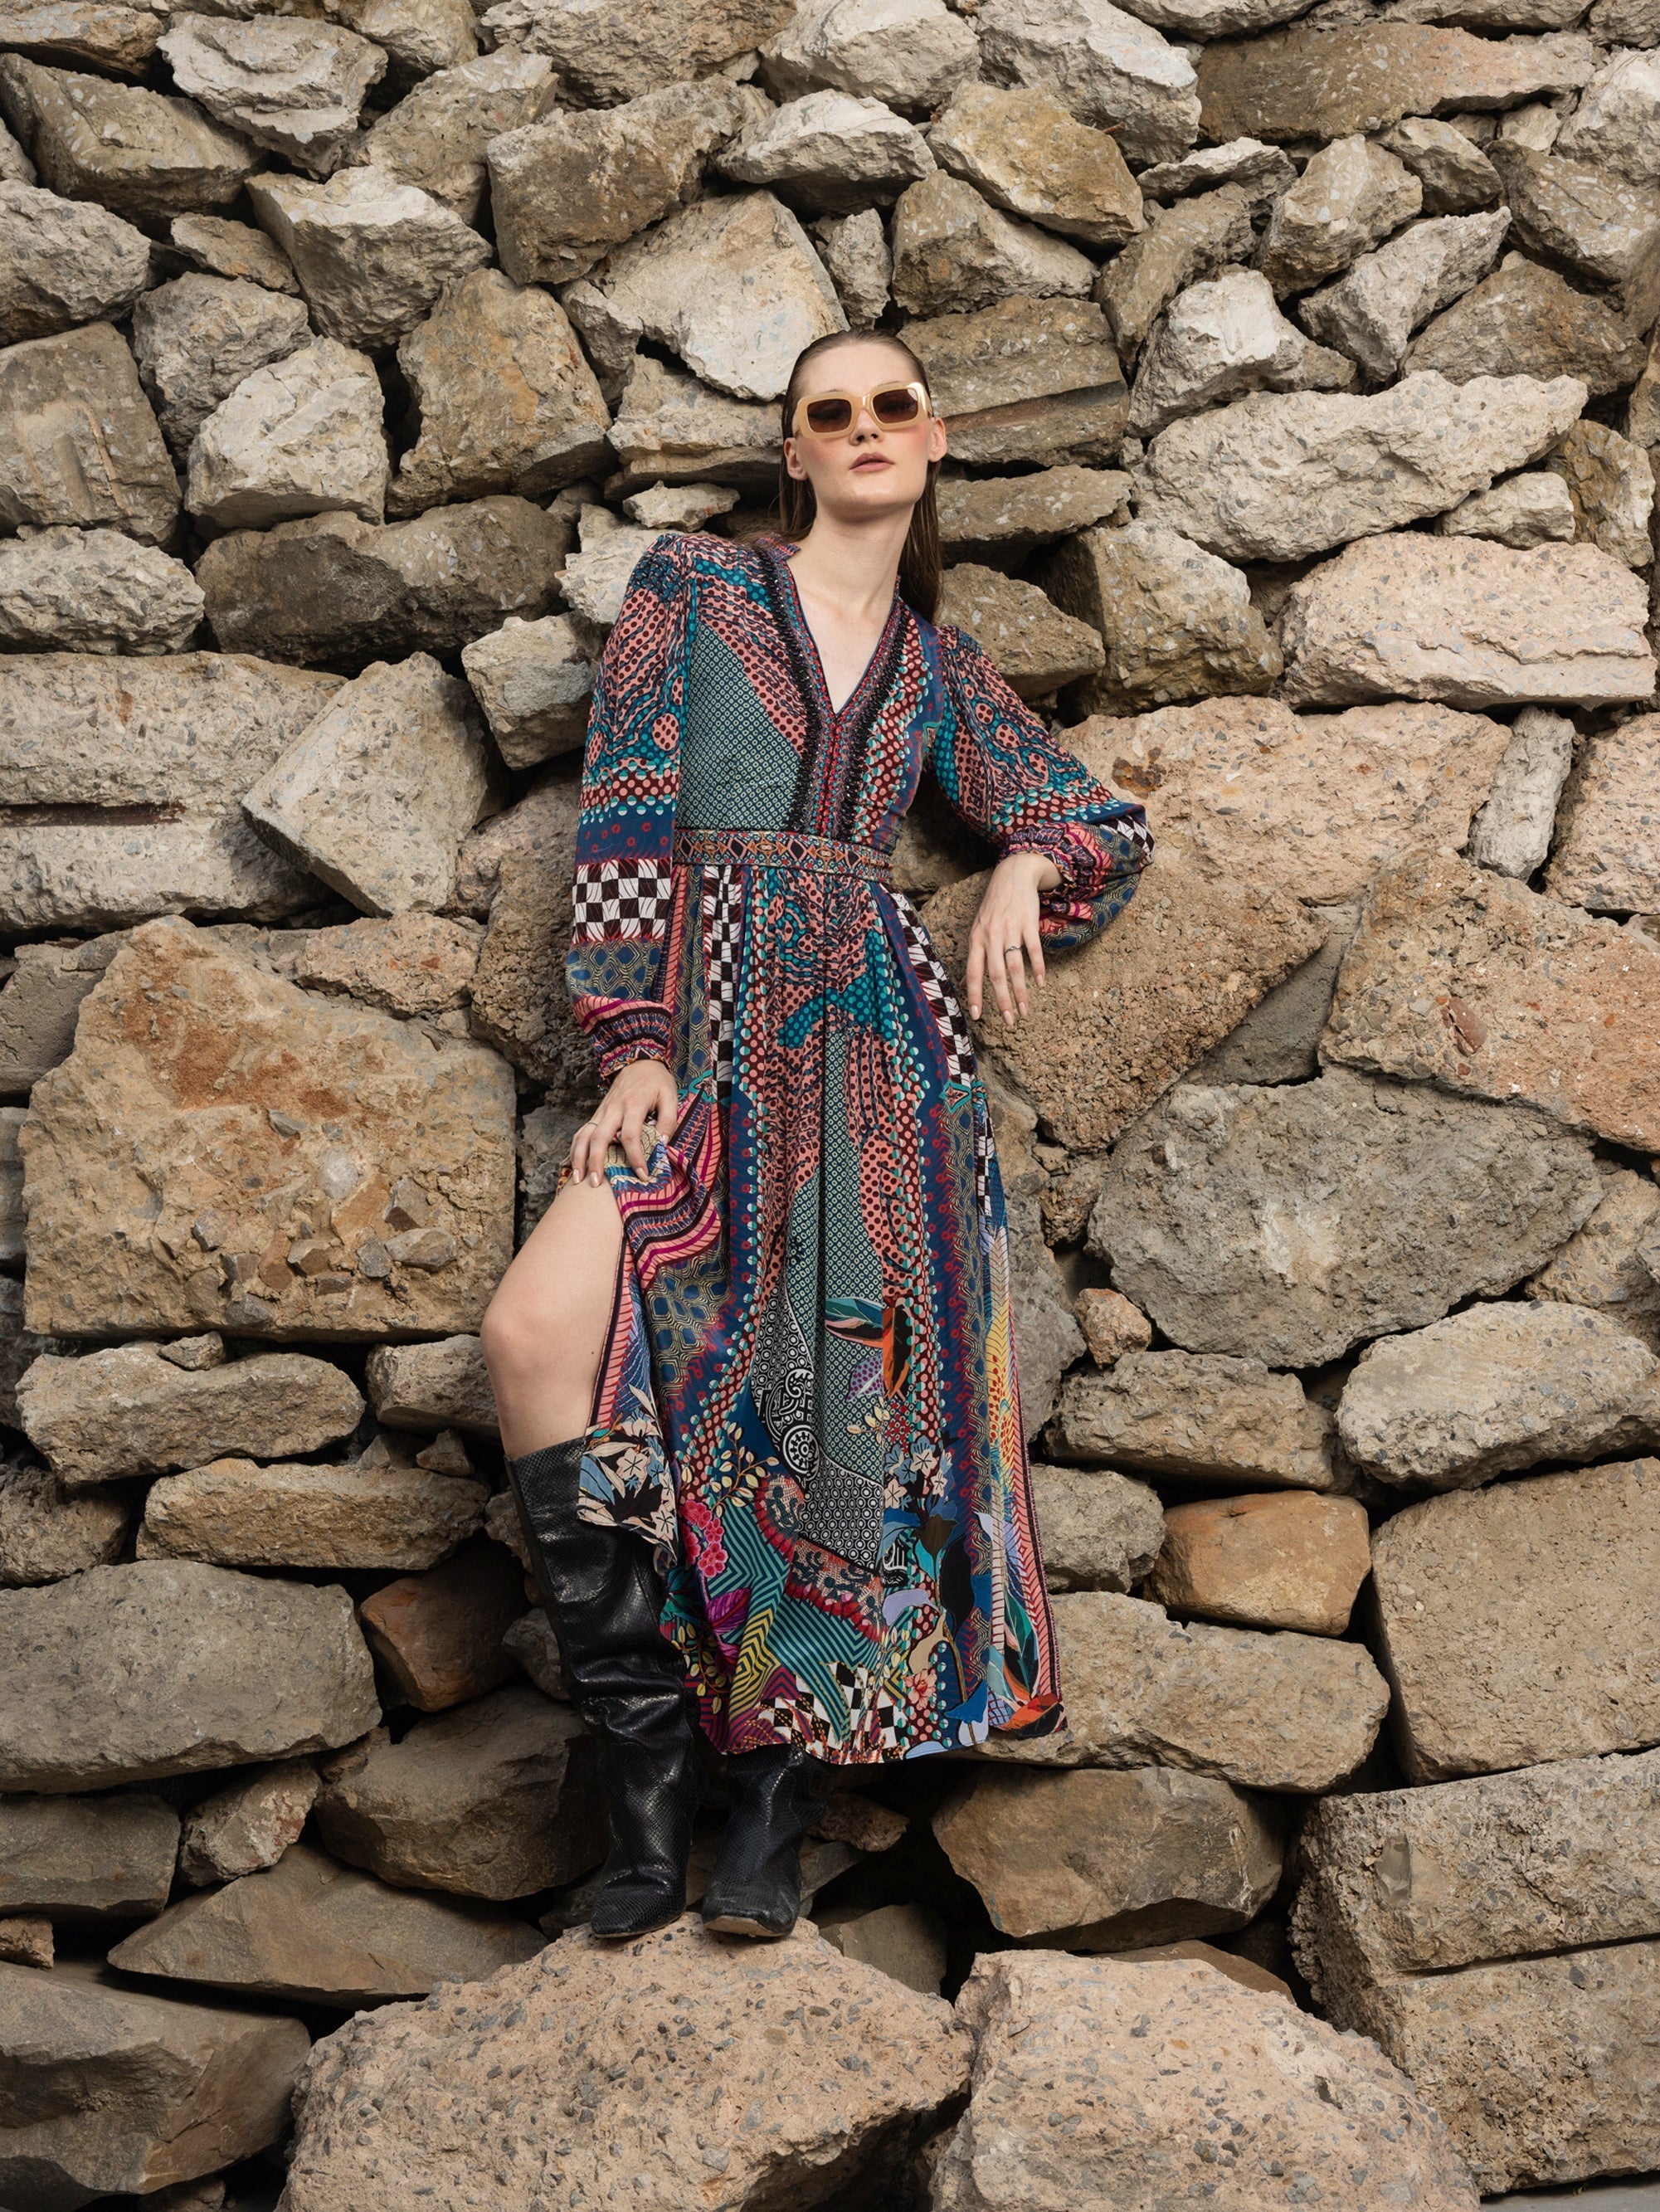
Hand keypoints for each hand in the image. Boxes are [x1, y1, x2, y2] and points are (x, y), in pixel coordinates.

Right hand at [570, 1057, 678, 1182]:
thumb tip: (660, 1145)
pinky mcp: (597, 1113)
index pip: (631, 1135)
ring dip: (578, 1157)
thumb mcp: (670, 1096)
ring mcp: (602, 1111)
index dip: (635, 1157)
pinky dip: (574, 1148)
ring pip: (584, 1135)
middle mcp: (613, 1109)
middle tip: (596, 1185)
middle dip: (595, 1162)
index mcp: (633, 1104)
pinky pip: (582, 1132)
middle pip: (599, 1137)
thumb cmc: (656, 1081)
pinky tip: (573, 1165)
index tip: (642, 1174)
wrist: (638, 1061)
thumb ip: (668, 1121)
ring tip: (578, 1179)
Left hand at [966, 851, 1059, 1027]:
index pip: (973, 972)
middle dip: (1001, 1001)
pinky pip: (1034, 950)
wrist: (1013, 875)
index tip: (977, 1016)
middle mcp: (990, 936)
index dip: (975, 995)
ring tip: (1024, 1011)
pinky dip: (1038, 969)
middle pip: (995, 975)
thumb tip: (964, 985)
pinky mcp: (1028, 924)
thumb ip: (973, 958)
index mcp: (976, 940)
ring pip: (1015, 967)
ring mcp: (1010, 929)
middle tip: (1008, 1022)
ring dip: (1020, 992)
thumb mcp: (977, 929)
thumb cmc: (993, 906)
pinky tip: (1040, 984)